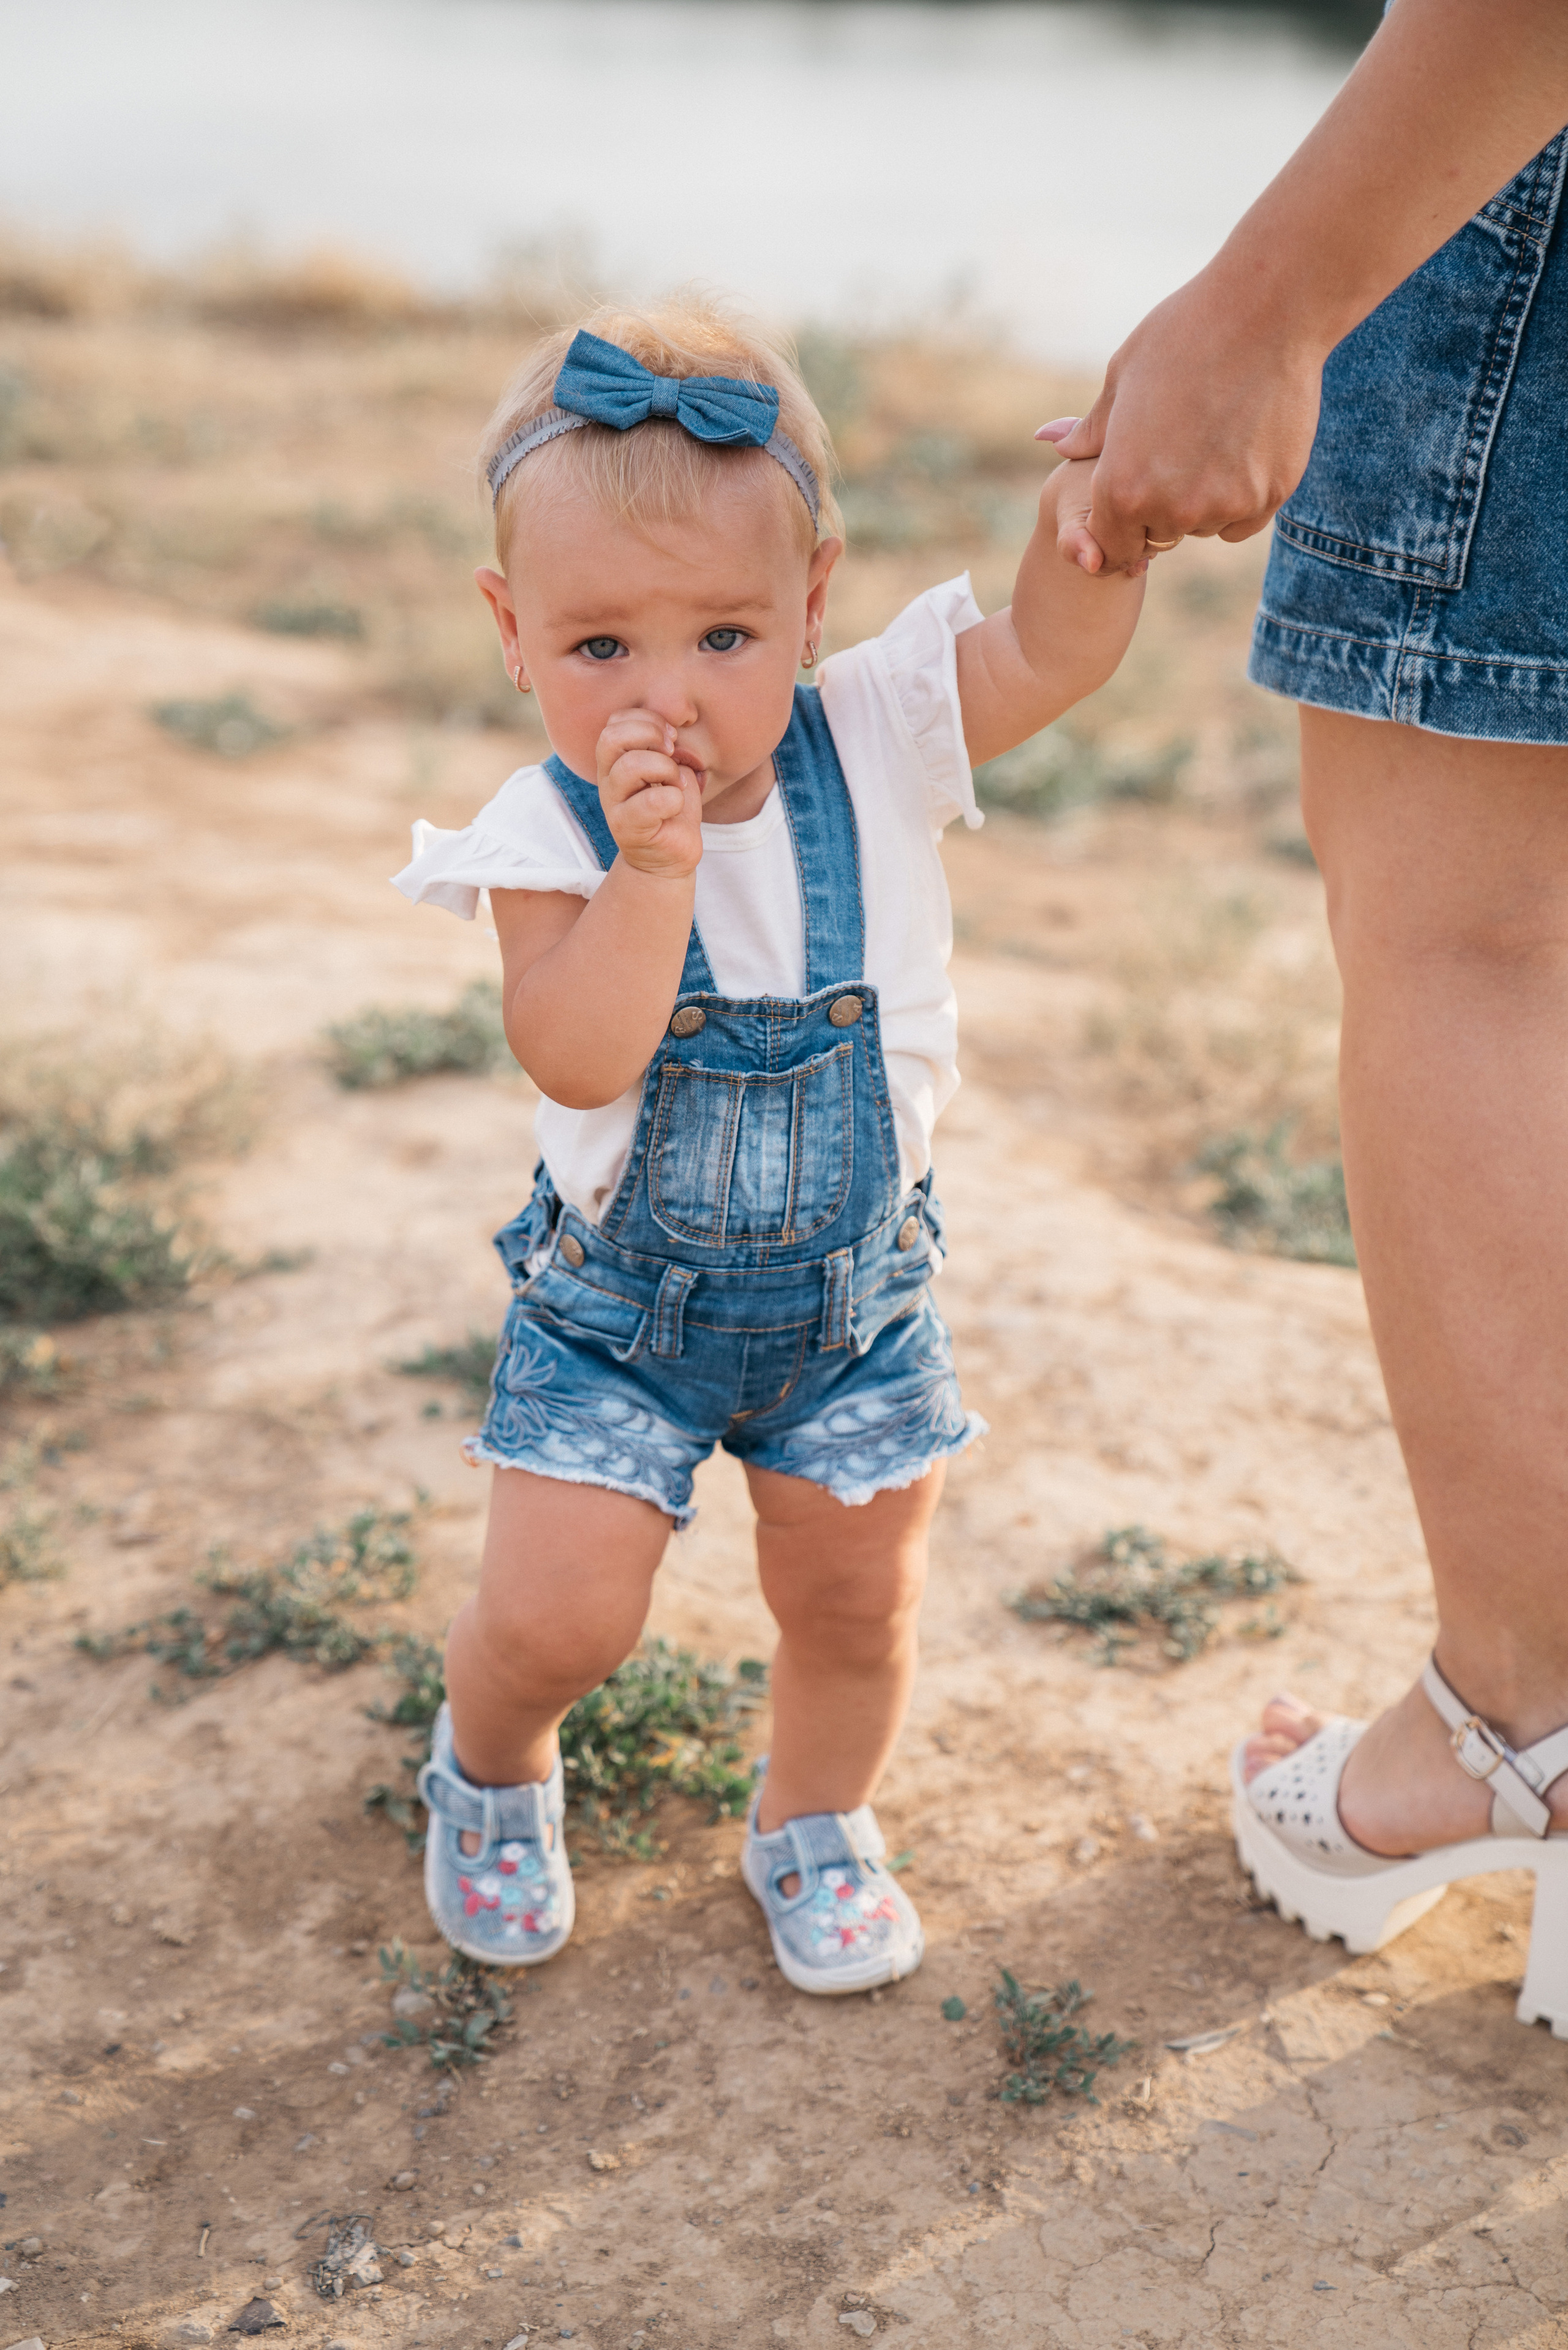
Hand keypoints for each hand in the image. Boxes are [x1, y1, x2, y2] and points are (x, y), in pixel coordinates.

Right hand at [596, 710, 703, 880]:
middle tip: (672, 752)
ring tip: (676, 783)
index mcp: (615, 761)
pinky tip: (676, 806)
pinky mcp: (628, 829)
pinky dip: (673, 798)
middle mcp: (608, 780)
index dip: (647, 719)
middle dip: (651, 735)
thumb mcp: (671, 769)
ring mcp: (614, 805)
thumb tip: (674, 729)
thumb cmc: (671, 809)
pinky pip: (651, 801)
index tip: (672, 737)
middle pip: (613, 738)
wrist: (670, 857)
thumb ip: (667, 747)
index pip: (615, 722)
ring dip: (665, 768)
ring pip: (631, 765)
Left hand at [1037, 261, 1326, 572]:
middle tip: (1175, 450)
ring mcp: (1224, 506)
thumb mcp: (1122, 377)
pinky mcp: (1268, 497)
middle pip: (1157, 536)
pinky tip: (1240, 448)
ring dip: (1200, 502)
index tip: (1129, 500)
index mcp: (1122, 488)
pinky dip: (1239, 499)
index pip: (1110, 545)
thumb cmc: (1184, 333)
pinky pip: (1241, 522)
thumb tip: (1050, 442)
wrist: (1267, 309)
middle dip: (1157, 509)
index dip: (1115, 527)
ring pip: (1201, 527)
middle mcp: (1172, 509)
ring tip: (1210, 437)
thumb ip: (1090, 429)